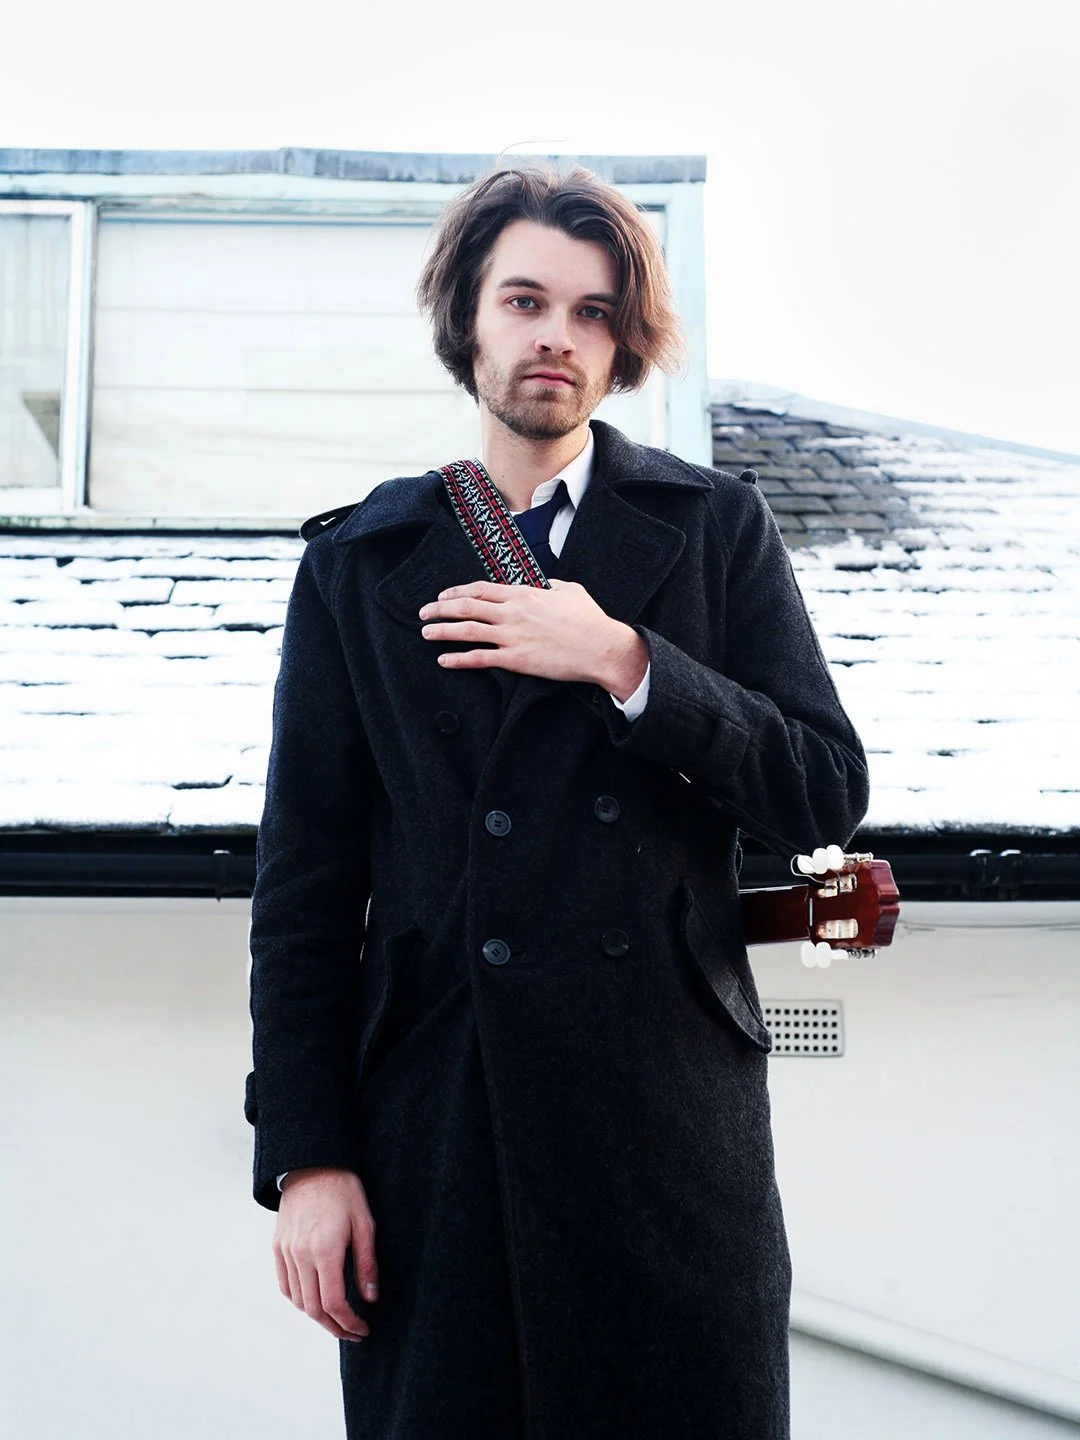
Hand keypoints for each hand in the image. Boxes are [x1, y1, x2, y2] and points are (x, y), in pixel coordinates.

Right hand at [273, 1167, 377, 1341]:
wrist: (312, 1163)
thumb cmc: (343, 1189)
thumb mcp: (365, 1222)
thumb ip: (366, 1263)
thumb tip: (370, 1297)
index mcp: (326, 1250)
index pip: (335, 1303)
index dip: (349, 1323)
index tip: (362, 1329)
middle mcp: (301, 1255)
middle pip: (314, 1309)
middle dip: (334, 1327)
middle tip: (352, 1332)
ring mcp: (286, 1251)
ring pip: (297, 1301)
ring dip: (316, 1317)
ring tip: (336, 1320)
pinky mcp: (278, 1246)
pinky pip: (285, 1284)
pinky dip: (298, 1300)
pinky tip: (314, 1301)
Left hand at [418, 579, 647, 696]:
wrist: (601, 647)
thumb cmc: (590, 620)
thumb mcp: (570, 590)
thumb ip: (551, 585)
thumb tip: (543, 583)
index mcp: (524, 593)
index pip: (481, 589)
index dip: (457, 591)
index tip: (444, 595)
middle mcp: (512, 612)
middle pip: (466, 606)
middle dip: (440, 608)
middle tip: (424, 612)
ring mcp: (512, 636)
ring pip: (466, 630)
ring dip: (442, 631)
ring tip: (425, 632)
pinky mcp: (516, 659)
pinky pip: (479, 658)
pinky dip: (458, 660)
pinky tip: (443, 661)